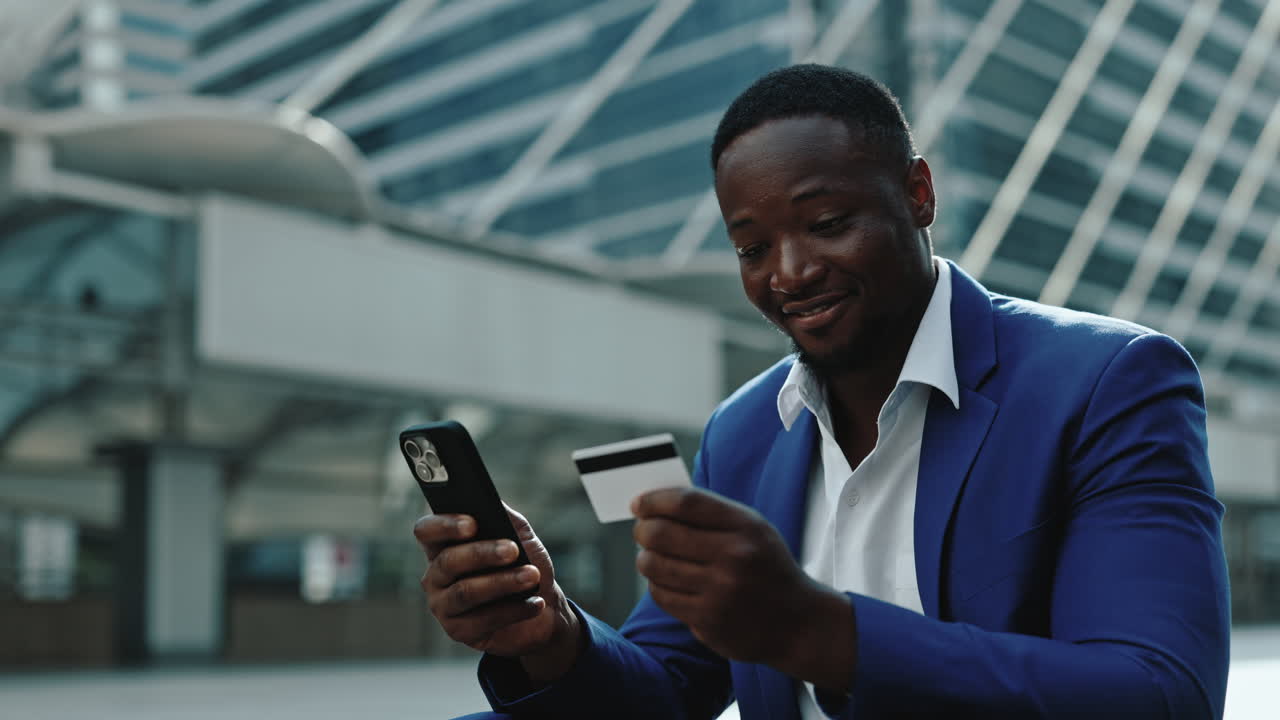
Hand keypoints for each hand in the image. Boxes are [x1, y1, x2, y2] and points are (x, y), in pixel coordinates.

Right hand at [414, 504, 581, 682]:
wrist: (545, 608)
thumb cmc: (526, 564)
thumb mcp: (520, 536)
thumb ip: (505, 517)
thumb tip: (491, 502)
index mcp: (443, 546)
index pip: (426, 531)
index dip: (444, 525)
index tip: (472, 523)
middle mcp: (435, 576)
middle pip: (448, 561)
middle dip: (482, 553)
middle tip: (513, 550)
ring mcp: (443, 606)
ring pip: (465, 592)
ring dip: (502, 582)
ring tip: (531, 576)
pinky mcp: (458, 632)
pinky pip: (483, 620)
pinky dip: (513, 610)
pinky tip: (535, 603)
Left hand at [632, 487, 855, 691]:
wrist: (798, 622)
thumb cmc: (766, 567)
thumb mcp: (753, 530)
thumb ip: (711, 514)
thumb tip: (656, 504)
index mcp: (746, 527)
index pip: (686, 503)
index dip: (654, 500)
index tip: (638, 503)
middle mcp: (734, 558)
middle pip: (661, 534)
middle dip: (642, 530)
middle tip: (642, 531)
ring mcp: (720, 592)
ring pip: (654, 566)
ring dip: (646, 558)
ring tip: (652, 556)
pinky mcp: (708, 621)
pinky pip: (661, 595)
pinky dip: (656, 584)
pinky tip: (666, 580)